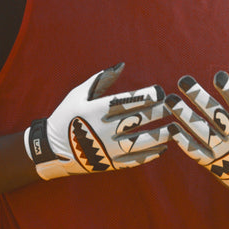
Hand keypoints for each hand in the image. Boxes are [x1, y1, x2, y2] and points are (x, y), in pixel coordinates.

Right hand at [24, 63, 170, 179]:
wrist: (53, 149)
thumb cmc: (67, 116)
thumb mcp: (79, 94)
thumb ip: (102, 79)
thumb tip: (122, 65)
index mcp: (96, 110)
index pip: (126, 101)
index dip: (146, 96)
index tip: (160, 92)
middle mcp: (103, 129)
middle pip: (137, 120)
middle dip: (158, 112)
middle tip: (174, 107)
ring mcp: (107, 149)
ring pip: (140, 143)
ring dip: (160, 136)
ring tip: (174, 129)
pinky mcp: (110, 164)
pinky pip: (134, 161)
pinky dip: (150, 155)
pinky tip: (163, 148)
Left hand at [166, 63, 228, 204]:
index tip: (218, 76)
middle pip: (216, 115)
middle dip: (199, 97)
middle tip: (183, 81)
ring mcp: (222, 151)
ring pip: (201, 132)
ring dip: (184, 116)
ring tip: (170, 100)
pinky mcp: (210, 163)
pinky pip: (194, 151)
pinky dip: (182, 140)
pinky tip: (171, 127)